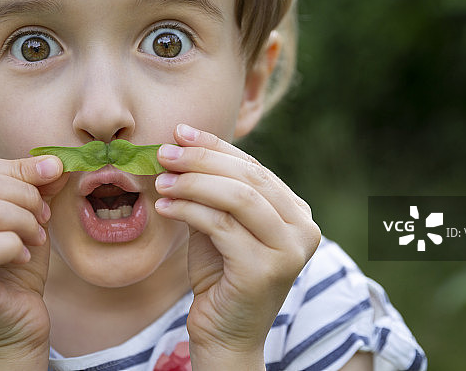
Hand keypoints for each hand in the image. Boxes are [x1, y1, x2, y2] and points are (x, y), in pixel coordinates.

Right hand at [0, 156, 65, 367]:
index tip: (52, 177)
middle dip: (25, 195)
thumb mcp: (31, 219)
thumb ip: (38, 188)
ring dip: (23, 221)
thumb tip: (53, 161)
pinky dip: (14, 246)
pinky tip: (23, 257)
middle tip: (42, 218)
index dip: (20, 168)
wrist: (18, 325)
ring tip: (34, 238)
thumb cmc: (19, 270)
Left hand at [154, 125, 321, 369]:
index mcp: (296, 213)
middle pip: (248, 177)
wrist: (225, 334)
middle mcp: (303, 229)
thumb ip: (212, 190)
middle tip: (164, 152)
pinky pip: (221, 225)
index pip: (254, 167)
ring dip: (193, 183)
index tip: (180, 132)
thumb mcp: (220, 224)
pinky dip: (188, 209)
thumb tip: (180, 145)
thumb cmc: (220, 276)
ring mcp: (289, 250)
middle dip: (202, 159)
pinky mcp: (265, 269)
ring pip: (238, 197)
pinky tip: (165, 206)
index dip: (216, 146)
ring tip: (161, 179)